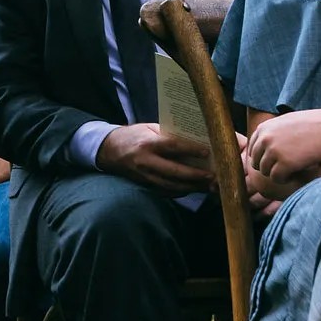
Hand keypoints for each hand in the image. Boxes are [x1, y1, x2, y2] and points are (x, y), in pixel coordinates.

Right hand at [95, 123, 213, 194]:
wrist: (108, 150)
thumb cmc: (133, 136)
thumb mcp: (149, 128)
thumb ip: (168, 134)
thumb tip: (193, 139)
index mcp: (147, 143)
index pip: (173, 146)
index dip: (191, 150)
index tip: (207, 152)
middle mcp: (145, 161)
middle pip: (174, 171)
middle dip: (194, 175)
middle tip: (212, 176)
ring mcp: (144, 175)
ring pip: (171, 185)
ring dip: (191, 187)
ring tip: (208, 186)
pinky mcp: (144, 184)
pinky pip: (165, 191)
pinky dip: (180, 191)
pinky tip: (193, 189)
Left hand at [246, 109, 320, 189]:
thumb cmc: (314, 126)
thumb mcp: (288, 123)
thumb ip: (273, 133)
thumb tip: (261, 147)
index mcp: (264, 128)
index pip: (253, 150)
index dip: (265, 158)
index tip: (279, 160)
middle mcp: (265, 139)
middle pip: (256, 163)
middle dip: (270, 167)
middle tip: (288, 167)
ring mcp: (273, 151)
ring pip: (265, 172)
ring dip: (278, 173)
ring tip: (294, 169)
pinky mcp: (284, 163)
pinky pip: (276, 178)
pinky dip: (285, 179)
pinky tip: (297, 173)